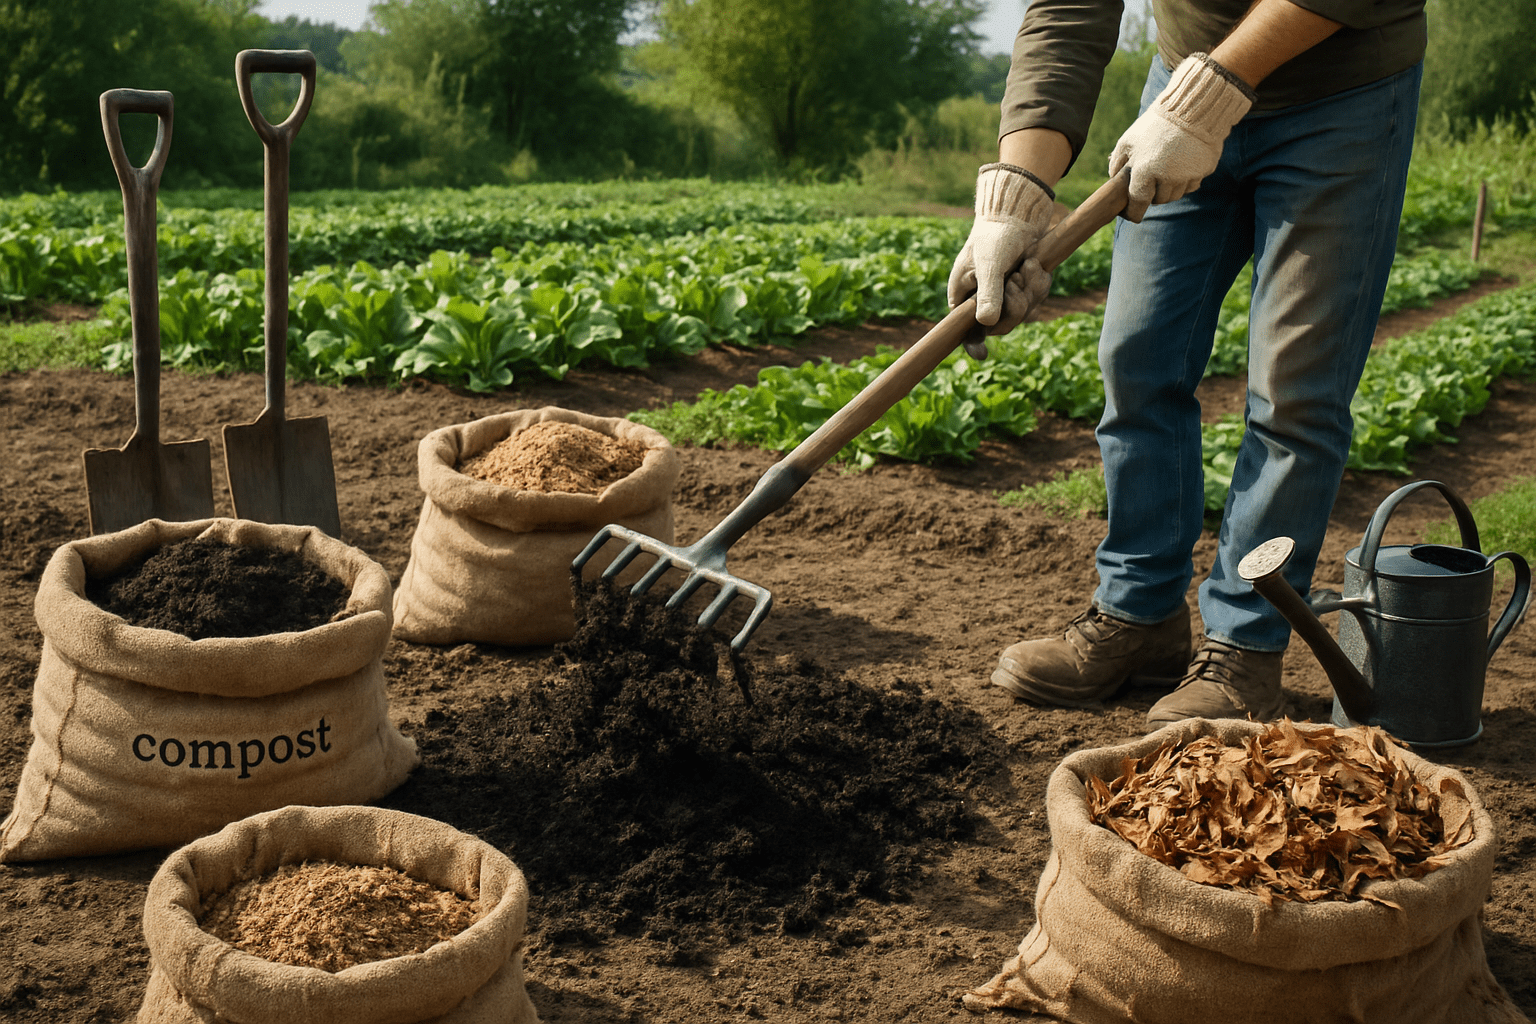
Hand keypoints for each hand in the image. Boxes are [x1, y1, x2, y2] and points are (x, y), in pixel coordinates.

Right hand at [948, 163, 1055, 343]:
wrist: (1017, 212)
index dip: (973, 343)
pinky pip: (1036, 297)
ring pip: (1024, 311)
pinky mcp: (1024, 286)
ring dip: (1031, 288)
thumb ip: (988, 294)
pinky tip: (1036, 262)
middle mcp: (982, 300)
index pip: (966, 329)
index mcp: (963, 297)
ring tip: (1028, 264)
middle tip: (1017, 280)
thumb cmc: (995, 236)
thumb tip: (987, 323)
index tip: (981, 355)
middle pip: (1003, 324)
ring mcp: (1004, 294)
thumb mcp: (989, 265)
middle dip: (1016, 303)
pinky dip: (1040, 281)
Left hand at [1109, 53, 1254, 220]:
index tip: (1132, 214)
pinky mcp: (1204, 170)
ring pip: (1176, 194)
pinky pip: (1192, 184)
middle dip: (1154, 192)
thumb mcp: (1128, 140)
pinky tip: (1183, 163)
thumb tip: (1114, 181)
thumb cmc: (1155, 124)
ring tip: (1168, 166)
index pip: (1138, 204)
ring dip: (1170, 187)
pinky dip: (1186, 179)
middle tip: (1152, 177)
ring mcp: (1188, 175)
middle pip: (1159, 200)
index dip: (1133, 212)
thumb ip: (1118, 164)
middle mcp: (1167, 178)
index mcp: (1145, 171)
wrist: (1193, 107)